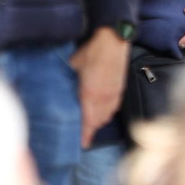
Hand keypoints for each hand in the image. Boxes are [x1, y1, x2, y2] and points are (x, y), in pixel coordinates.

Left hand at [70, 27, 129, 147]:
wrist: (114, 40)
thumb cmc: (92, 51)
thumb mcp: (74, 65)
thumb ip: (70, 78)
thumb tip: (64, 80)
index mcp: (89, 95)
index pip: (87, 122)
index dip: (85, 135)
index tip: (83, 144)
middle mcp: (103, 99)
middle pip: (98, 122)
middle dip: (91, 129)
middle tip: (84, 134)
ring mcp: (113, 94)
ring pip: (107, 116)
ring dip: (99, 121)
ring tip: (92, 123)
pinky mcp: (120, 89)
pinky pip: (114, 107)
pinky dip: (108, 112)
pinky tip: (103, 110)